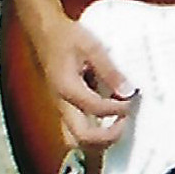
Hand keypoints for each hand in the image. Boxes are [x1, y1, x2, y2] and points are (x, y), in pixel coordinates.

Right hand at [33, 11, 131, 159]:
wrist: (44, 32)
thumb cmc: (65, 36)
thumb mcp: (91, 47)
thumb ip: (109, 70)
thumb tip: (127, 91)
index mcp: (66, 87)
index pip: (95, 109)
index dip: (117, 108)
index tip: (130, 100)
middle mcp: (61, 103)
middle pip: (81, 138)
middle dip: (107, 137)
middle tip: (124, 122)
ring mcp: (60, 108)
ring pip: (75, 140)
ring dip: (98, 140)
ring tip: (116, 125)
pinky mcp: (63, 107)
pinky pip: (76, 130)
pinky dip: (93, 133)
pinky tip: (106, 119)